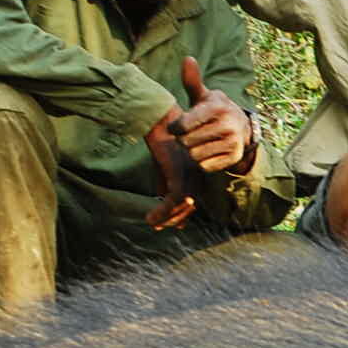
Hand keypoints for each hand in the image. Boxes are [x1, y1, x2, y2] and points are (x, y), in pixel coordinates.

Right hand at [144, 105, 202, 229]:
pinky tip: (150, 218)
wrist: (160, 122)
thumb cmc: (161, 141)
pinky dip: (162, 212)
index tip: (168, 223)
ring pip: (181, 207)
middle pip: (189, 207)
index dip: (181, 215)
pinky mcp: (178, 174)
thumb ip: (164, 183)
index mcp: (197, 174)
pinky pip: (172, 201)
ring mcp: (190, 176)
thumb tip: (160, 200)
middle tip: (158, 225)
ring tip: (152, 222)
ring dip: (166, 217)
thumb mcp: (163, 166)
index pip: (193, 202)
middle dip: (174, 218)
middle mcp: (197, 176)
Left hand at [172, 56, 254, 173]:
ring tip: (199, 143)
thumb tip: (187, 59)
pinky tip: (208, 152)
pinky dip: (202, 162)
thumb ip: (192, 81)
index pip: (183, 125)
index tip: (178, 127)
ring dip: (192, 151)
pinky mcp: (234, 157)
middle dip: (184, 140)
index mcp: (217, 107)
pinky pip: (205, 166)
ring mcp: (233, 142)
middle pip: (186, 142)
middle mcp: (228, 124)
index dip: (175, 128)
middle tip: (191, 135)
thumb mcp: (203, 96)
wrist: (242, 128)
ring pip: (195, 155)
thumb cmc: (213, 111)